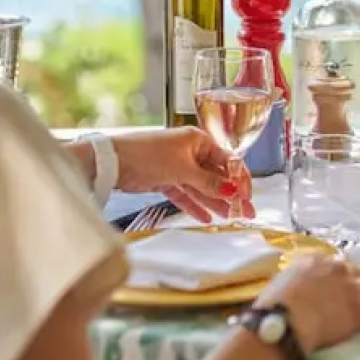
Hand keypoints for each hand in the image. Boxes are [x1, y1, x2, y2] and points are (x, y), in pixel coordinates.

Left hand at [111, 128, 249, 221]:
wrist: (112, 160)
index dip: (240, 180)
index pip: (228, 161)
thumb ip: (208, 182)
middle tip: (244, 212)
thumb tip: (232, 189)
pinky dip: (194, 205)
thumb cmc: (146, 154)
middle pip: (216, 176)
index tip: (247, 197)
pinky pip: (185, 194)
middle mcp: (190, 152)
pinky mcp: (164, 179)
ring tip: (229, 218)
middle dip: (230, 195)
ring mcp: (177, 166)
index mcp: (199, 141)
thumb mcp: (183, 169)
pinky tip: (206, 217)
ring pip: (201, 187)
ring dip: (215, 202)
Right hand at [257, 255, 359, 350]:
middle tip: (352, 299)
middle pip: (354, 274)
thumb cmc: (272, 308)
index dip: (337, 278)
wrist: (283, 322)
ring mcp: (351, 286)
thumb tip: (297, 292)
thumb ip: (296, 284)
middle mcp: (336, 267)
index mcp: (314, 260)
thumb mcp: (280, 285)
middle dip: (354, 285)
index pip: (334, 265)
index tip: (335, 287)